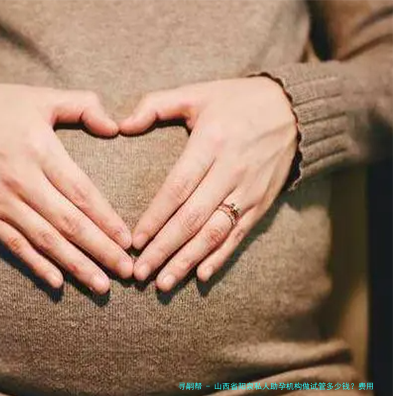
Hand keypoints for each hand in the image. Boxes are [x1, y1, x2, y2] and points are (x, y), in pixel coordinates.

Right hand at [0, 84, 132, 294]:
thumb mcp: (42, 97)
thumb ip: (83, 105)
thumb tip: (115, 127)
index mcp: (40, 150)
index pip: (81, 193)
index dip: (107, 220)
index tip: (128, 241)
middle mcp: (21, 181)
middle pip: (69, 223)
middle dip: (101, 250)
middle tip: (126, 272)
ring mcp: (1, 202)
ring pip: (45, 241)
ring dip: (75, 265)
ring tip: (101, 286)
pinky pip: (15, 246)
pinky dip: (37, 265)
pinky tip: (58, 282)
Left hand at [119, 77, 297, 290]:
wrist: (295, 110)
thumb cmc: (236, 101)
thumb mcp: (197, 92)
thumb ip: (156, 105)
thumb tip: (120, 124)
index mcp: (211, 143)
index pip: (178, 188)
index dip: (156, 217)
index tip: (135, 241)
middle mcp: (231, 171)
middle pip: (193, 218)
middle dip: (164, 248)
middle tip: (140, 273)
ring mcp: (248, 191)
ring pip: (214, 233)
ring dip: (187, 260)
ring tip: (163, 282)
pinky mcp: (261, 204)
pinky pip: (238, 235)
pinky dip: (220, 257)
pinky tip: (201, 275)